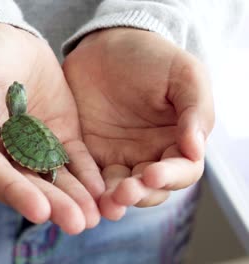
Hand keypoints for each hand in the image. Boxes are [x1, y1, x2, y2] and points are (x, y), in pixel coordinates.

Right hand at [0, 24, 104, 233]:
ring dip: (74, 198)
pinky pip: (73, 158)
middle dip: (53, 204)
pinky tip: (104, 191)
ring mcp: (33, 148)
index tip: (39, 209)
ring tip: (95, 217)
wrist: (2, 38)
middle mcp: (3, 157)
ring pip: (53, 177)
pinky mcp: (58, 137)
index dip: (15, 193)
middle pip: (28, 184)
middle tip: (76, 222)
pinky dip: (87, 175)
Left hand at [63, 28, 213, 219]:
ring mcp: (116, 156)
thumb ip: (196, 110)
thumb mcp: (184, 75)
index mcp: (176, 142)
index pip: (181, 171)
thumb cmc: (152, 58)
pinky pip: (87, 175)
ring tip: (105, 202)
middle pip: (148, 189)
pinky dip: (86, 187)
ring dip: (112, 199)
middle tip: (124, 193)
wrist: (107, 46)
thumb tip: (195, 150)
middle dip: (138, 194)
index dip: (170, 177)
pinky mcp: (87, 153)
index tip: (154, 174)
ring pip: (117, 189)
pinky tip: (81, 191)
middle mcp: (147, 156)